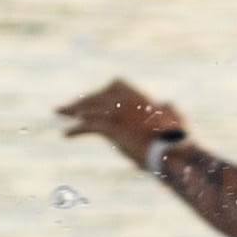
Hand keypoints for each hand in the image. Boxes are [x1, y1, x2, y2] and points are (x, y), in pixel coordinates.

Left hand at [58, 78, 186, 160]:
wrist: (170, 150)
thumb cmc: (176, 138)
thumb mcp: (174, 118)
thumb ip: (167, 108)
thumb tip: (164, 103)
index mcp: (138, 96)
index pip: (114, 85)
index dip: (101, 92)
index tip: (92, 98)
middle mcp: (125, 100)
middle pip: (97, 96)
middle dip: (81, 101)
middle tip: (66, 107)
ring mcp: (117, 113)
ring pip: (89, 107)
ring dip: (72, 110)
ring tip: (60, 113)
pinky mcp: (111, 128)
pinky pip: (88, 126)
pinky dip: (76, 130)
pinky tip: (66, 134)